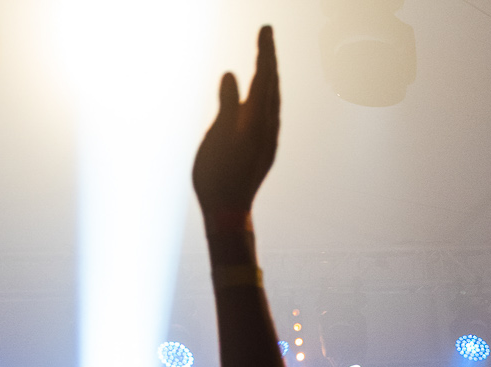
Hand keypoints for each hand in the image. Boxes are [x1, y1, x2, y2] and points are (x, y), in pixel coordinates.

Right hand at [193, 27, 279, 226]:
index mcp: (256, 122)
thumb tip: (231, 75)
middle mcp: (267, 128)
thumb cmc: (218, 177)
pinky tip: (263, 95)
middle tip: (267, 33)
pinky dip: (267, 95)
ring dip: (270, 76)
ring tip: (267, 57)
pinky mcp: (264, 148)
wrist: (229, 213)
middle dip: (269, 58)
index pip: (264, 79)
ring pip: (273, 100)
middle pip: (272, 85)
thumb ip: (227, 106)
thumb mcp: (217, 139)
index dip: (265, 53)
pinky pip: (270, 113)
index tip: (266, 29)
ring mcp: (268, 139)